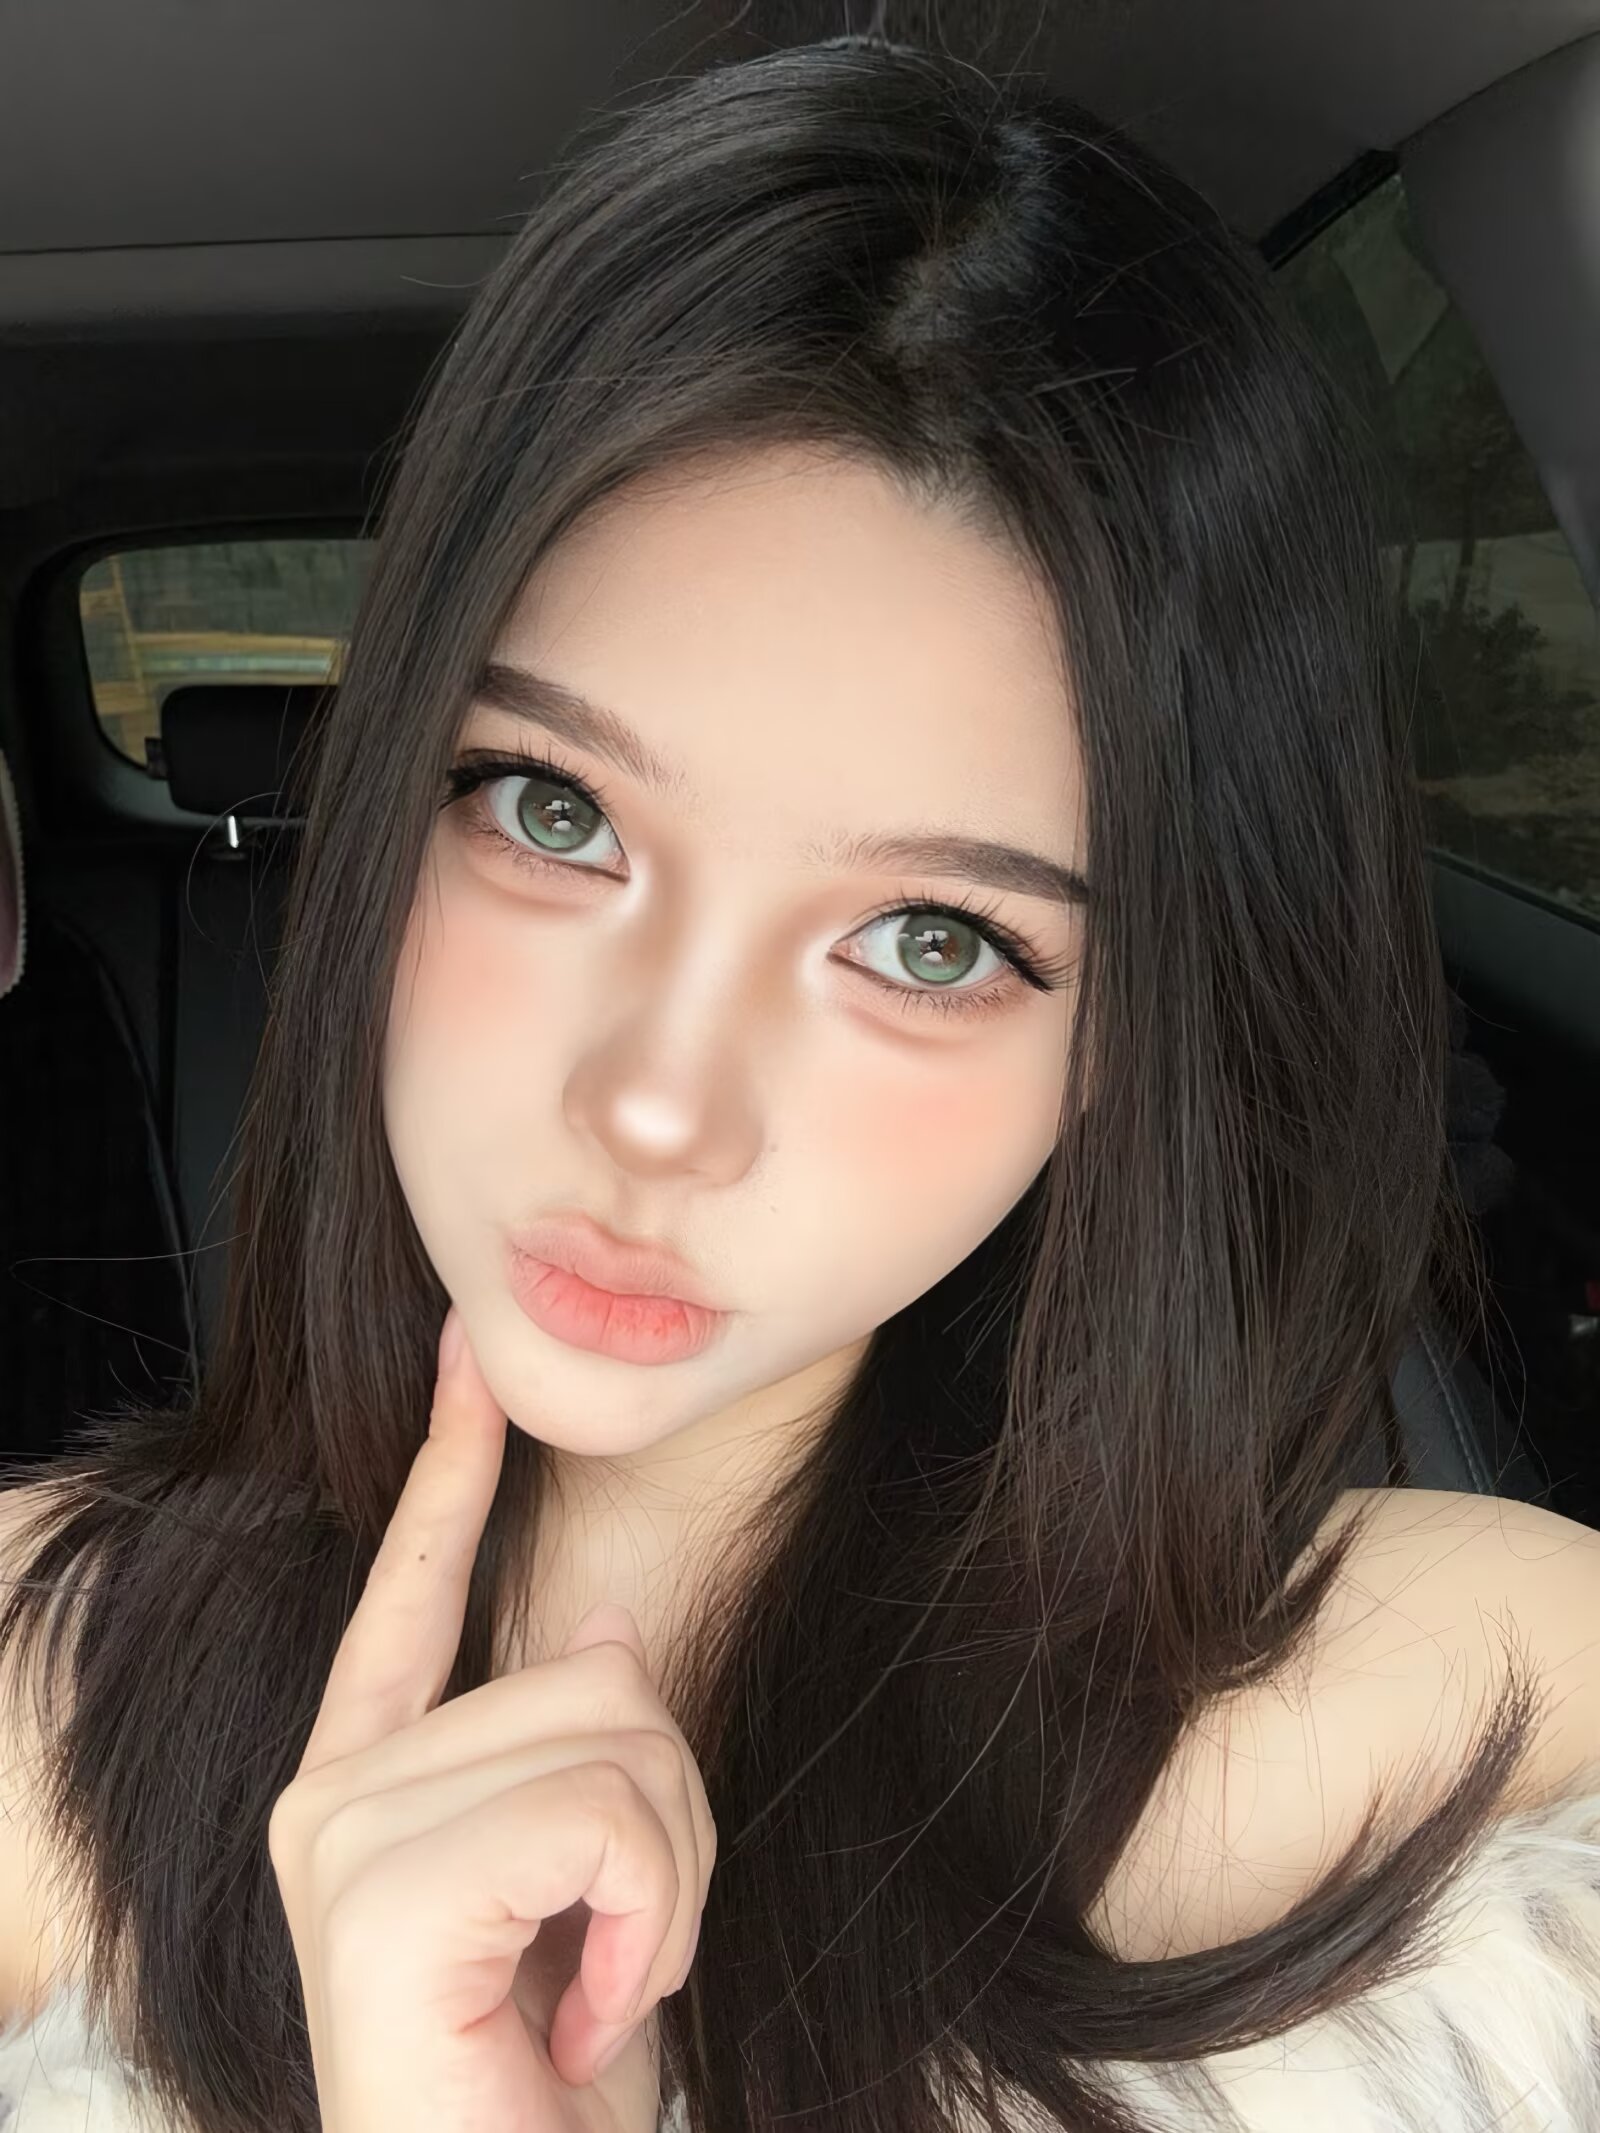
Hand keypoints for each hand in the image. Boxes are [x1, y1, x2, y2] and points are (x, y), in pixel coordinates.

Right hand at [267, 1306, 715, 2132]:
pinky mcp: (379, 1897)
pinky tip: (590, 2017)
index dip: (450, 1466)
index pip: (412, 1591)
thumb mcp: (596, 1895)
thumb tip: (602, 1623)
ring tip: (599, 1993)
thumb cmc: (549, 2089)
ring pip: (617, 1732)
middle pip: (594, 1672)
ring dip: (667, 1878)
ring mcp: (340, 1838)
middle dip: (668, 1817)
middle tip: (615, 1954)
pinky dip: (649, 1921)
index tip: (472, 1351)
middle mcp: (329, 1793)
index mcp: (367, 1784)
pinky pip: (605, 1814)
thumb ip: (575, 1756)